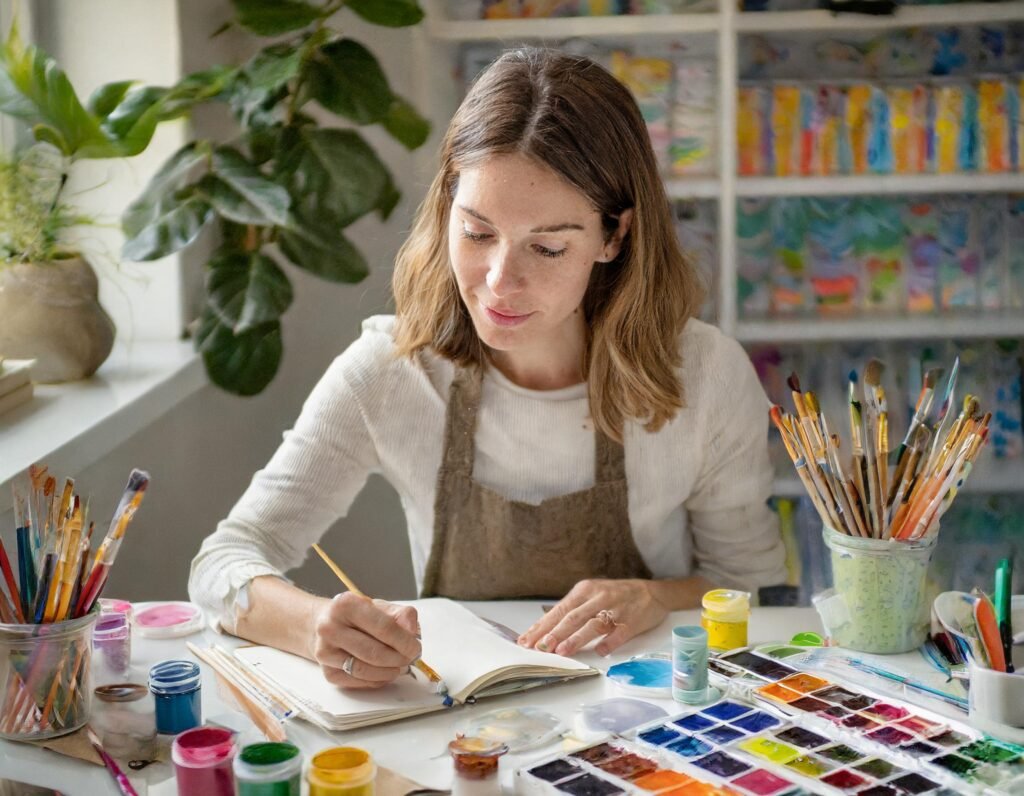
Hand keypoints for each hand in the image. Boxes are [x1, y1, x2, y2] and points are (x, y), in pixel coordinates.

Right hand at [312, 593, 420, 688]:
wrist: (321, 625)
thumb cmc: (356, 616)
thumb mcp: (379, 606)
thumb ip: (401, 615)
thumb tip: (412, 632)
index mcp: (346, 605)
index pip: (383, 627)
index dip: (404, 641)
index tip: (416, 648)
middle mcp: (330, 628)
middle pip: (374, 652)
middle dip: (399, 659)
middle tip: (410, 659)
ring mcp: (325, 652)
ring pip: (365, 670)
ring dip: (389, 672)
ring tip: (399, 666)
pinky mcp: (327, 672)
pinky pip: (358, 682)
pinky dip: (377, 680)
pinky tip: (384, 672)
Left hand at [517, 579, 668, 656]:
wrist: (652, 592)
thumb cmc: (616, 596)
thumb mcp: (592, 595)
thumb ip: (572, 610)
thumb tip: (545, 630)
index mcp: (585, 590)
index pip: (559, 610)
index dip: (542, 626)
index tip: (527, 640)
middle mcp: (598, 598)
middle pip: (573, 617)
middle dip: (554, 633)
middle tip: (540, 647)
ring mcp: (616, 609)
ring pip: (592, 624)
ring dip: (576, 638)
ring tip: (562, 651)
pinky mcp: (632, 621)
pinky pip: (619, 633)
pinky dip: (609, 643)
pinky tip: (600, 652)